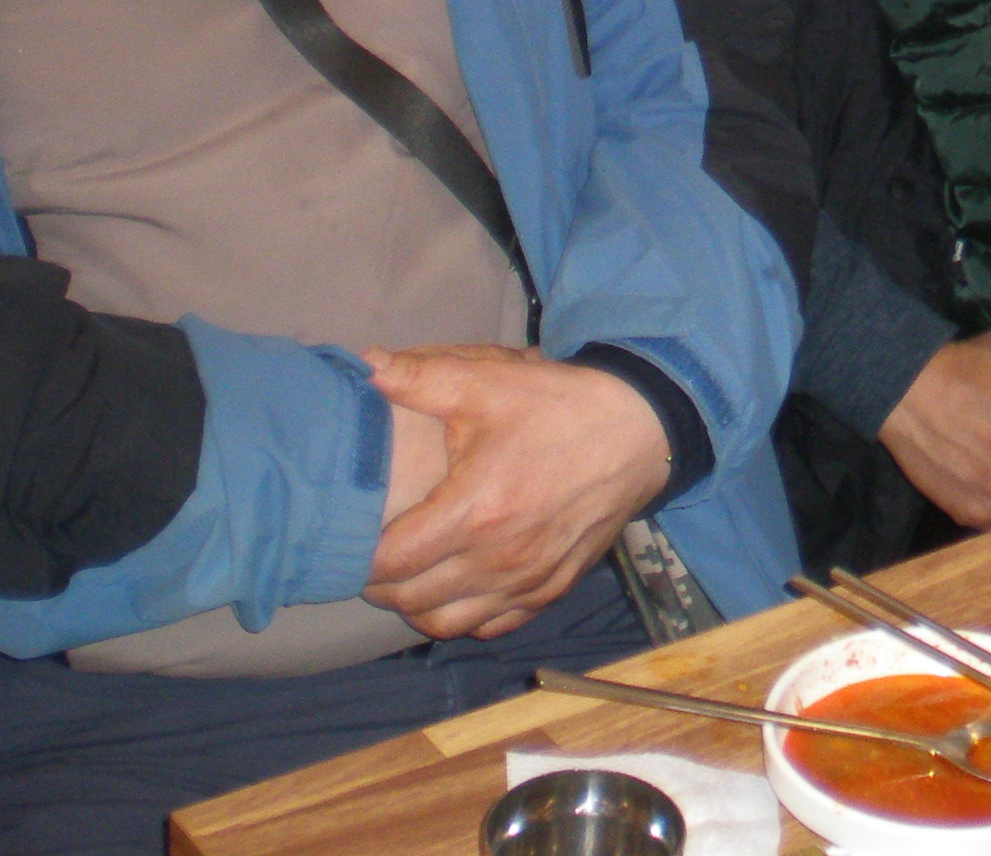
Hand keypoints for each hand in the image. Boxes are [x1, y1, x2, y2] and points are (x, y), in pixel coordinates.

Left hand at [361, 345, 668, 639]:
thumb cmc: (558, 406)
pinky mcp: (553, 587)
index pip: (391, 562)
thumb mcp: (487, 380)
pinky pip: (493, 624)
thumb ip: (418, 376)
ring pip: (449, 623)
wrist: (638, 430)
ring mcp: (528, 579)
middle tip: (372, 553)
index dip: (359, 556)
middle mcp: (499, 558)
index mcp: (475, 509)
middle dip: (382, 582)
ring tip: (409, 573)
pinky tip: (458, 585)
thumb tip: (362, 365)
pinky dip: (466, 613)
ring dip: (418, 604)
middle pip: (411, 599)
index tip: (351, 535)